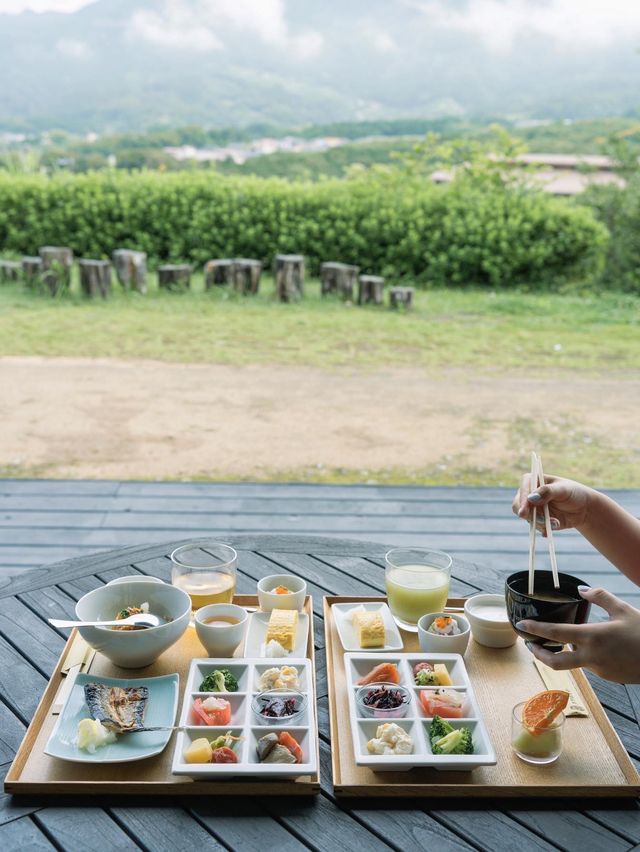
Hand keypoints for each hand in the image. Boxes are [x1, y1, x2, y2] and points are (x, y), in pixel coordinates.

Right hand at [512, 474, 592, 532]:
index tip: (524, 512)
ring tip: (557, 522)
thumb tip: (531, 498)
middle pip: (518, 506)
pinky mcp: (537, 520)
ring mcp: (532, 508)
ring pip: (527, 518)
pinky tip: (556, 525)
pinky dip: (544, 528)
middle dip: (529, 515)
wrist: (584, 508)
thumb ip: (547, 492)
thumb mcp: (563, 490)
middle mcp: (529, 495)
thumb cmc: (573, 493)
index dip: (522, 501)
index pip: (522, 489)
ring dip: (540, 523)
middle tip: (542, 520)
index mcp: (533, 481)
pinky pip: (535, 527)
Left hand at [517, 588, 639, 682]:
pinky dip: (587, 655)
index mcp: (592, 637)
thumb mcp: (622, 609)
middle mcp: (592, 657)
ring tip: (564, 638)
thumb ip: (599, 597)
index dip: (535, 629)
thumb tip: (580, 590)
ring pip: (575, 661)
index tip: (521, 625)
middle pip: (555, 662)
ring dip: (567, 652)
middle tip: (530, 644)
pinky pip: (591, 665)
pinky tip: (599, 646)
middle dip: (539, 654)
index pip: (556, 633)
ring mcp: (599, 670)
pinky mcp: (607, 677)